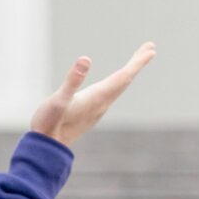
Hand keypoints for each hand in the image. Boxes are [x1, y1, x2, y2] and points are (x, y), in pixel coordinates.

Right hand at [31, 42, 155, 147]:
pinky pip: (110, 94)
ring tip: (135, 61)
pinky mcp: (90, 113)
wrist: (47, 150)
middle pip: (125, 80)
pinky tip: (114, 83)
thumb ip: (73, 80)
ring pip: (119, 88)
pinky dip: (117, 83)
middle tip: (150, 48)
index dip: (137, 62)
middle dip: (137, 63)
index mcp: (97, 97)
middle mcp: (102, 103)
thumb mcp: (59, 100)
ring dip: (128, 73)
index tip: (151, 49)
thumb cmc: (49, 124)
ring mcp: (97, 109)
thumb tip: (85, 59)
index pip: (123, 76)